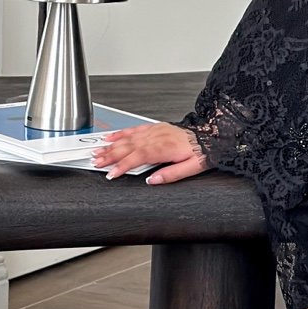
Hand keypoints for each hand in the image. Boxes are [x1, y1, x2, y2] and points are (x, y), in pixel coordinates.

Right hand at [91, 122, 207, 183]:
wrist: (212, 135)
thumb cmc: (203, 151)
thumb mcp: (191, 168)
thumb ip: (171, 175)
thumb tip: (152, 181)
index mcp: (164, 148)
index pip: (137, 157)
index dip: (122, 165)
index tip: (111, 173)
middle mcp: (157, 137)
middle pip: (128, 147)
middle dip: (110, 155)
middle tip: (96, 162)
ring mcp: (155, 131)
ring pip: (128, 138)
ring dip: (111, 145)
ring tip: (97, 151)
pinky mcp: (155, 127)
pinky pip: (135, 129)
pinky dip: (121, 133)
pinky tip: (111, 137)